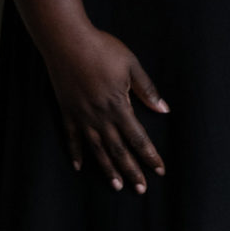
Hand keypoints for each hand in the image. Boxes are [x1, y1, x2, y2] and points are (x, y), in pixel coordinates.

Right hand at [36, 22, 167, 190]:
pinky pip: (72, 137)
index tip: (159, 170)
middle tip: (141, 190)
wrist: (66, 40)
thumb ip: (146, 89)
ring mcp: (81, 116)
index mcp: (119, 105)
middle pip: (119, 150)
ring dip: (108, 169)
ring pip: (97, 149)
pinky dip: (75, 153)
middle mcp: (100, 116)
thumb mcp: (131, 65)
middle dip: (132, 170)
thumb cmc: (102, 48)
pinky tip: (79, 167)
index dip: (149, 155)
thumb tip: (163, 109)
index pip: (138, 138)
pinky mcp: (67, 111)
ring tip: (117, 186)